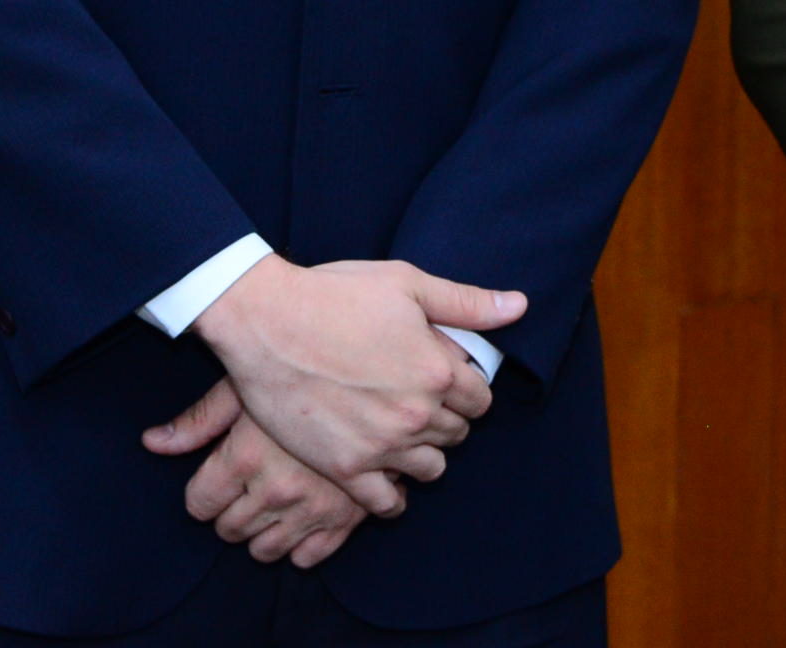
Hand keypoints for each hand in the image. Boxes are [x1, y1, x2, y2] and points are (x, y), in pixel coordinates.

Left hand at [145, 379, 376, 566]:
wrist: (381, 370)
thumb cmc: (303, 369)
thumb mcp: (245, 383)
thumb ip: (198, 420)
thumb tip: (151, 443)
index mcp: (245, 456)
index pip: (199, 505)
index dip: (204, 491)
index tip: (217, 476)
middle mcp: (277, 490)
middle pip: (229, 531)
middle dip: (230, 511)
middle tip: (246, 483)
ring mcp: (314, 508)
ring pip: (265, 550)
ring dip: (262, 531)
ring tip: (272, 498)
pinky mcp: (349, 518)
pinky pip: (309, 557)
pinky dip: (300, 543)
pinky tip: (302, 513)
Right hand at [191, 257, 523, 514]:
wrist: (265, 321)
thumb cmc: (334, 294)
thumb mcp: (407, 283)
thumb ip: (467, 302)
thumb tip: (519, 306)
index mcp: (439, 371)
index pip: (482, 400)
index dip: (465, 389)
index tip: (443, 381)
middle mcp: (418, 415)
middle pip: (458, 435)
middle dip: (445, 419)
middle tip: (416, 402)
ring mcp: (382, 446)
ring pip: (431, 470)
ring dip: (423, 454)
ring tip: (399, 433)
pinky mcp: (344, 468)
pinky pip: (388, 503)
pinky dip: (392, 494)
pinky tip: (383, 472)